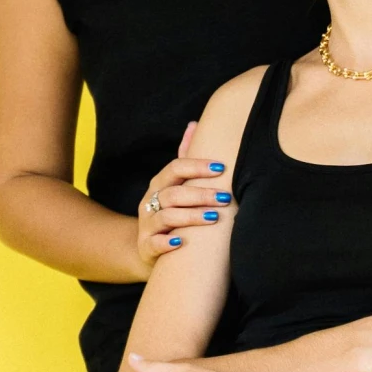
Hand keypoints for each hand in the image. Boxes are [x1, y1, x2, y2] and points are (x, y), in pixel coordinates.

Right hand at [131, 121, 232, 275]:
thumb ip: (185, 156)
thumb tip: (194, 124)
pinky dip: (166, 243)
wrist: (149, 248)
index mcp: (160, 184)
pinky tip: (181, 241)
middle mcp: (150, 202)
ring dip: (190, 216)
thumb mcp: (176, 184)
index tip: (221, 168)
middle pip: (173, 193)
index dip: (197, 167)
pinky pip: (153, 244)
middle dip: (200, 194)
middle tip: (225, 198)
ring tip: (213, 218)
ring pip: (166, 216)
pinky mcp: (146, 247)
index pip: (175, 168)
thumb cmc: (172, 211)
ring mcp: (147, 224)